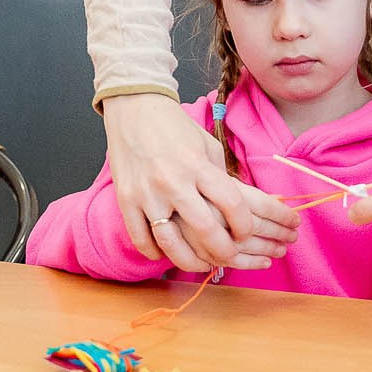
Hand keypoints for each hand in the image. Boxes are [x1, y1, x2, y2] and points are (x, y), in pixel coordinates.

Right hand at [101, 93, 297, 270]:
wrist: (134, 108)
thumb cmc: (175, 127)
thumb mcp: (208, 145)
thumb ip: (221, 177)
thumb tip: (242, 208)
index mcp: (198, 165)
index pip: (232, 204)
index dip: (244, 225)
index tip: (246, 231)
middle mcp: (173, 181)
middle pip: (205, 230)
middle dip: (224, 250)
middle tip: (230, 254)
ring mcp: (146, 193)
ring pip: (171, 243)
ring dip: (190, 261)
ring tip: (202, 264)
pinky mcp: (125, 199)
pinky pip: (141, 238)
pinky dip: (155, 253)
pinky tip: (167, 254)